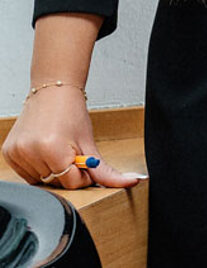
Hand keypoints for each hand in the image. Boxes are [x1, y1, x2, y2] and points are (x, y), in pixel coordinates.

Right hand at [1, 85, 144, 190]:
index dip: (83, 175)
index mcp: (52, 149)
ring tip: (58, 149)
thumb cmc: (71, 113)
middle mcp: (30, 152)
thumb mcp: (89, 142)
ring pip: (41, 181)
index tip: (86, 162)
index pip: (72, 183)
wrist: (52, 91)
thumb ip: (105, 169)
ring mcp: (16, 153)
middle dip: (68, 173)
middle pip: (56, 183)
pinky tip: (45, 151)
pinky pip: (27, 174)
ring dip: (53, 172)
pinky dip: (39, 168)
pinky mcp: (9, 153)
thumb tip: (128, 182)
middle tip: (72, 152)